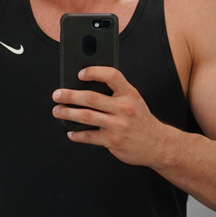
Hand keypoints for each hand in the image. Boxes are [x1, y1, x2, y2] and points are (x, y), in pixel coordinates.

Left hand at [51, 67, 177, 165]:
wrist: (158, 144)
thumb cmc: (141, 119)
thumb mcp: (134, 101)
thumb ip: (116, 92)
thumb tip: (86, 86)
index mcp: (129, 94)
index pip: (111, 76)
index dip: (94, 72)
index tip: (79, 74)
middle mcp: (124, 108)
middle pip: (91, 98)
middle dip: (70, 95)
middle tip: (57, 95)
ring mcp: (118, 126)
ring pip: (86, 116)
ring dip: (68, 113)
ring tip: (57, 111)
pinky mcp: (113, 141)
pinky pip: (89, 137)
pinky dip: (77, 135)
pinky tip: (71, 132)